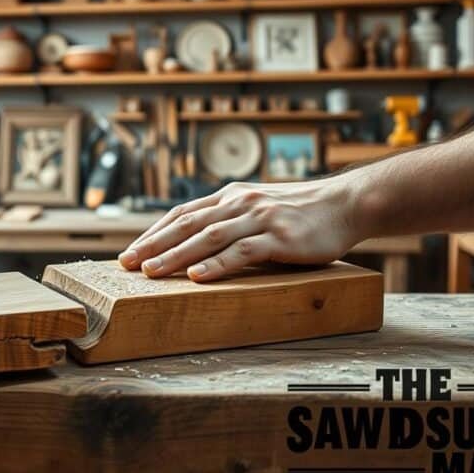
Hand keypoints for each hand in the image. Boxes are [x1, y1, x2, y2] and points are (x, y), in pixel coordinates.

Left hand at [118, 176, 368, 281]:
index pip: (182, 213)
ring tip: (151, 272)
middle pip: (187, 224)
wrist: (346, 203)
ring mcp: (259, 218)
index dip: (154, 232)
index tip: (131, 251)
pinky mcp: (279, 237)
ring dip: (176, 255)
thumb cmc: (301, 212)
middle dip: (153, 245)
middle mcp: (239, 203)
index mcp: (230, 196)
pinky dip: (217, 264)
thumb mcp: (259, 208)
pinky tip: (197, 276)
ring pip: (208, 237)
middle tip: (127, 263)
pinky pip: (241, 251)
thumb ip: (231, 220)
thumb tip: (197, 245)